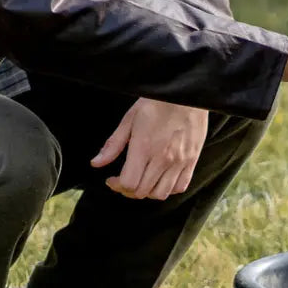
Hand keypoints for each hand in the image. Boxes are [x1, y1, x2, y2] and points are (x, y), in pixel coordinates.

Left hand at [91, 98, 209, 199]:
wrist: (186, 94)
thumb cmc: (156, 103)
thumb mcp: (129, 119)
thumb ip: (113, 144)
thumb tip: (96, 163)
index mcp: (144, 148)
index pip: (129, 183)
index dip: (117, 185)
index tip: (112, 179)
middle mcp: (162, 159)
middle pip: (142, 192)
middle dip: (128, 190)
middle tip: (124, 180)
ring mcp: (179, 162)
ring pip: (161, 194)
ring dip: (148, 191)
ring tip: (142, 180)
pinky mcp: (192, 161)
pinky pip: (180, 187)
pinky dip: (168, 188)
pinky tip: (161, 178)